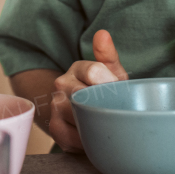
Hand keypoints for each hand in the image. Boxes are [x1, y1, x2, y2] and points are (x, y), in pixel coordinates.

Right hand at [49, 29, 127, 151]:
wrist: (84, 110)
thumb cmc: (103, 90)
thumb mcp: (111, 72)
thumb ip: (108, 55)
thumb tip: (102, 34)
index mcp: (78, 68)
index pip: (93, 71)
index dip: (111, 84)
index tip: (119, 91)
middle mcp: (61, 85)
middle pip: (84, 96)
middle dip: (104, 105)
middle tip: (116, 111)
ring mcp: (55, 106)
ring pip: (77, 116)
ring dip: (96, 123)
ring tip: (108, 123)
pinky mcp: (55, 128)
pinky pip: (72, 136)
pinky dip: (87, 139)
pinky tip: (96, 135)